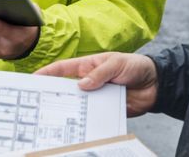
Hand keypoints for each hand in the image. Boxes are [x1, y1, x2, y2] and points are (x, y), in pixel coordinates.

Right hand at [34, 52, 157, 116]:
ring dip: (70, 109)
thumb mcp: (116, 63)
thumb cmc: (135, 66)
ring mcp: (96, 96)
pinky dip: (87, 119)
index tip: (33, 78)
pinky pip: (93, 115)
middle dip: (53, 94)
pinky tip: (80, 125)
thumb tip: (81, 85)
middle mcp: (88, 81)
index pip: (62, 69)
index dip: (47, 73)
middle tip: (40, 101)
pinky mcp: (105, 109)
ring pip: (79, 104)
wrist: (155, 84)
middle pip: (67, 89)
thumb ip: (99, 73)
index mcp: (87, 66)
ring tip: (57, 116)